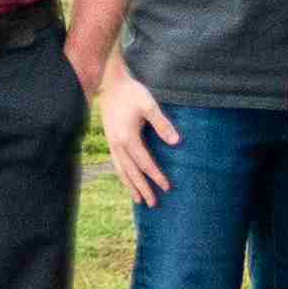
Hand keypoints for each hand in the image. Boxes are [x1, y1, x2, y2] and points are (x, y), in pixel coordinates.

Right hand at [95, 64, 179, 207]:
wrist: (111, 84)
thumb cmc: (132, 93)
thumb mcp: (150, 105)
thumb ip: (162, 124)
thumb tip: (176, 142)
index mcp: (128, 138)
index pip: (145, 163)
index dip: (156, 176)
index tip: (167, 188)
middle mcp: (117, 145)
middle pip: (131, 173)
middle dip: (142, 189)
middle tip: (153, 204)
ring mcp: (112, 144)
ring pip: (121, 170)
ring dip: (131, 186)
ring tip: (138, 200)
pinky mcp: (111, 140)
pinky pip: (117, 163)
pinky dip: (123, 175)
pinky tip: (128, 180)